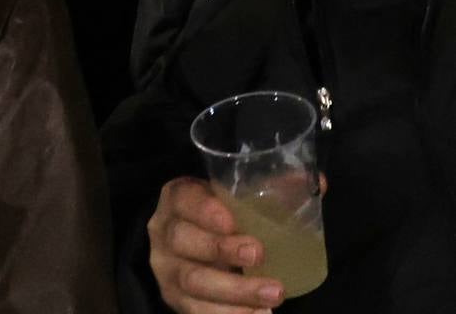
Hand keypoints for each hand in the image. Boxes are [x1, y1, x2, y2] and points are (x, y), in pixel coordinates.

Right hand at [148, 177, 290, 310]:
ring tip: (274, 294)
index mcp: (178, 201)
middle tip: (259, 254)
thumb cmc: (224, 223)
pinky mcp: (177, 300)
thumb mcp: (239, 202)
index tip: (231, 220)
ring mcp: (168, 269)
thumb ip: (273, 191)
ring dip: (236, 290)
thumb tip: (319, 183)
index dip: (203, 209)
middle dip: (221, 249)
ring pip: (193, 280)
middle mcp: (165, 233)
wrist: (198, 254)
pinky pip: (199, 312)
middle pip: (184, 240)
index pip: (183, 199)